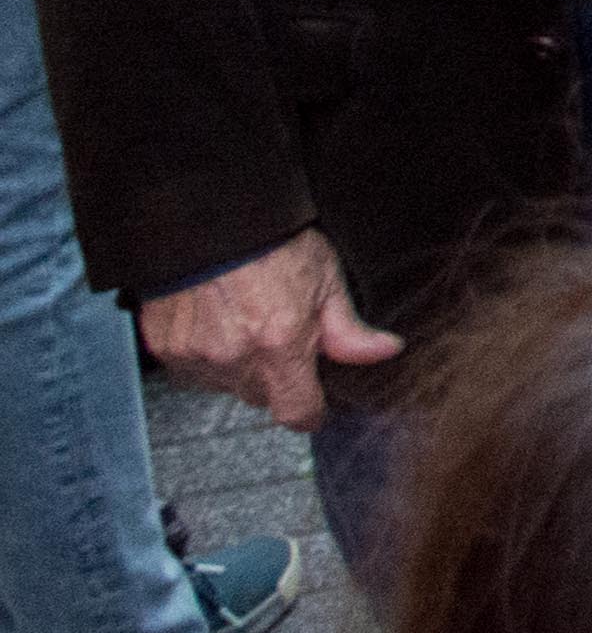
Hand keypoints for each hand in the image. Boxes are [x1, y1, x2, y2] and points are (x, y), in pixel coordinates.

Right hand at [139, 230, 398, 432]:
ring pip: (227, 385)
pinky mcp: (166, 349)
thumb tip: (385, 351)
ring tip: (246, 322)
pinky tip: (217, 323)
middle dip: (277, 378)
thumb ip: (349, 330)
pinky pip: (192, 371)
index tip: (315, 404)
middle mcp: (234, 358)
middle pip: (262, 397)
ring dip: (240, 368)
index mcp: (279, 346)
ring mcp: (195, 356)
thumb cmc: (272, 244)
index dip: (310, 411)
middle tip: (281, 337)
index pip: (296, 412)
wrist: (208, 220)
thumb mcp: (326, 280)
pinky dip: (207, 357)